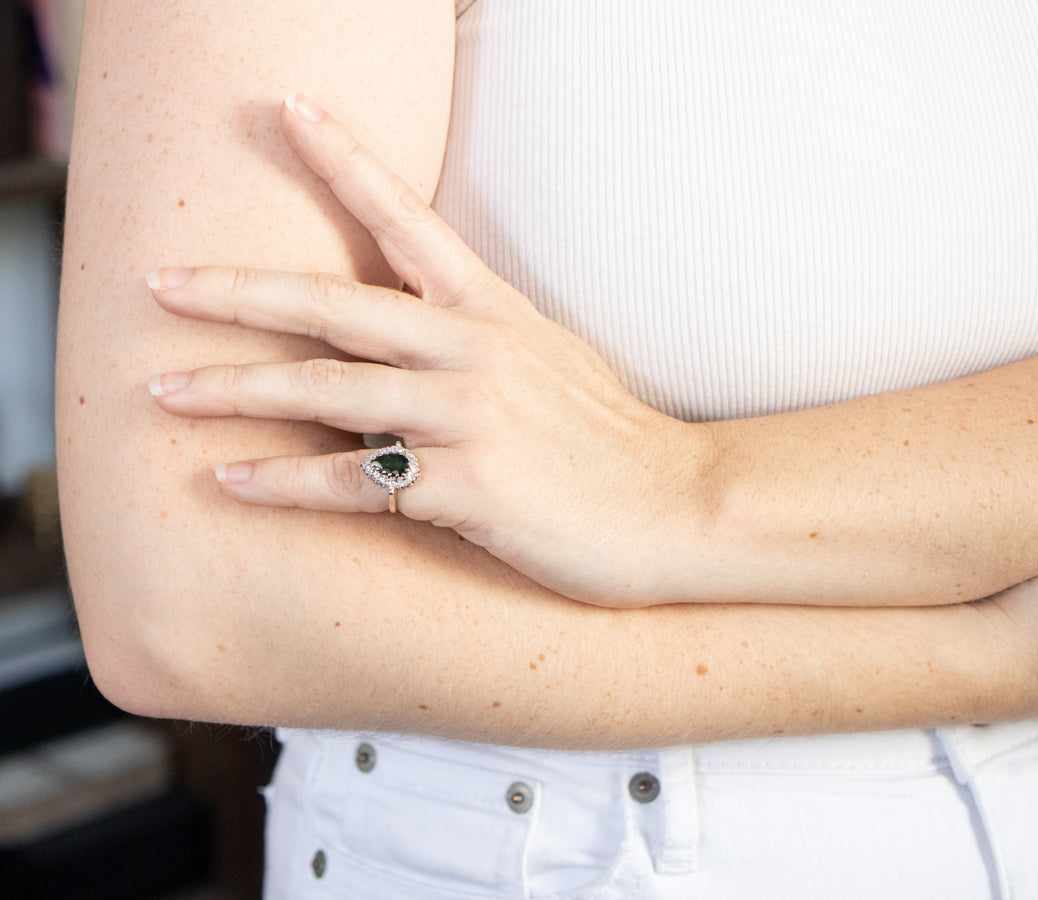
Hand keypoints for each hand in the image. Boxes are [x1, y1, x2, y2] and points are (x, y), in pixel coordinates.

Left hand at [147, 94, 713, 607]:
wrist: (677, 508)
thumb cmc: (612, 439)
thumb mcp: (551, 357)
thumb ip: (480, 336)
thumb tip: (416, 333)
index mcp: (494, 312)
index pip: (407, 221)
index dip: (344, 160)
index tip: (287, 111)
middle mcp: (474, 352)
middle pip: (333, 306)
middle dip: (238, 292)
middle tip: (161, 281)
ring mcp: (469, 419)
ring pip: (326, 391)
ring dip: (235, 390)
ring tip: (164, 389)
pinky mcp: (466, 490)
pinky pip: (354, 482)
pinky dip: (285, 484)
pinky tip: (231, 482)